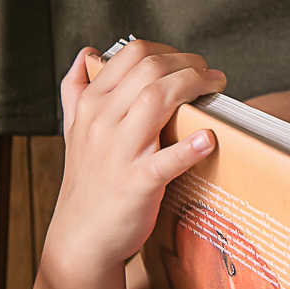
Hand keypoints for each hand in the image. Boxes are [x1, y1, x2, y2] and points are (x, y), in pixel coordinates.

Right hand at [44, 40, 227, 275]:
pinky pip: (164, 161)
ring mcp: (119, 152)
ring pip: (155, 99)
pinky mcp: (137, 184)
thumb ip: (77, 91)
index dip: (169, 51)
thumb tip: (86, 55)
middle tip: (212, 75)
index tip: (191, 63)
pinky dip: (187, 148)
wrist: (80, 238)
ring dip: (193, 85)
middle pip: (149, 70)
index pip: (132, 55)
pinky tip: (207, 139)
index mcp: (92, 105)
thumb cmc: (88, 182)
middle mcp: (102, 122)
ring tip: (215, 88)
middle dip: (190, 64)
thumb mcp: (74, 131)